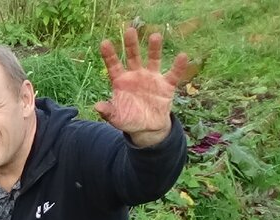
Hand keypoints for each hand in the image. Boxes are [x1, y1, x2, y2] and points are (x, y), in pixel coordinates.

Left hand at [93, 28, 188, 147]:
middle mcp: (136, 76)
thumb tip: (97, 107)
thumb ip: (108, 111)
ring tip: (155, 36)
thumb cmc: (129, 120)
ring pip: (153, 60)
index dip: (109, 55)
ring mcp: (151, 78)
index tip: (104, 42)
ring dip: (154, 49)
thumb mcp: (116, 118)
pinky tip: (182, 56)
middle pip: (133, 57)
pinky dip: (178, 66)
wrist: (147, 129)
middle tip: (130, 30)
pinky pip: (173, 74)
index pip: (114, 65)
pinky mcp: (166, 85)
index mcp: (121, 81)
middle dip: (131, 44)